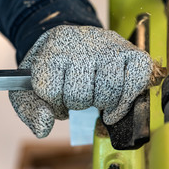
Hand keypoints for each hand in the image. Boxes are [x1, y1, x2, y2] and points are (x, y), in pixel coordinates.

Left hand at [9, 25, 152, 137]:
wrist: (78, 42)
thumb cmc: (57, 67)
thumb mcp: (33, 84)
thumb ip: (31, 109)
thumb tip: (44, 127)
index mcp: (53, 47)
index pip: (48, 89)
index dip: (53, 102)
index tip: (58, 95)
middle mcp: (83, 42)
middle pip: (79, 95)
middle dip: (78, 104)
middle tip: (80, 95)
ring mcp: (111, 46)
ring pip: (107, 93)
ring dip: (101, 105)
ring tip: (97, 96)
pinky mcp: (133, 52)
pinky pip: (137, 80)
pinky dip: (127, 101)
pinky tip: (116, 106)